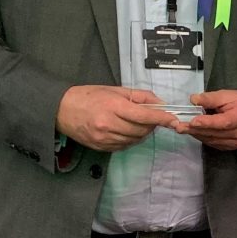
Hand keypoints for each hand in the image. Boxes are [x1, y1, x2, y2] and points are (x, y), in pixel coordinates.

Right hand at [56, 85, 176, 151]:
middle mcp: (109, 125)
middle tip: (152, 116)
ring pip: (135, 139)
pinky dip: (131, 139)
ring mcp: (104, 139)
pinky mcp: (101, 148)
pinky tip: (127, 130)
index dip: (162, 118)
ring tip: (137, 121)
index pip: (144, 115)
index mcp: (113, 107)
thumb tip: (160, 103)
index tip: (174, 120)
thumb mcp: (115, 90)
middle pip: (142, 130)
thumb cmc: (89, 96)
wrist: (62, 110)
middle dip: (152, 124)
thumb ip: (139, 96)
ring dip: (142, 132)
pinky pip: (125, 145)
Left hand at [178, 89, 236, 150]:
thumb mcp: (228, 94)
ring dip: (196, 134)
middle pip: (215, 133)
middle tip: (178, 126)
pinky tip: (195, 132)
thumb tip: (193, 99)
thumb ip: (210, 98)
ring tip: (182, 128)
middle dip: (195, 129)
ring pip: (212, 140)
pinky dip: (203, 138)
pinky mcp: (232, 147)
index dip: (207, 123)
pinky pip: (214, 143)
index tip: (192, 121)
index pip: (223, 122)